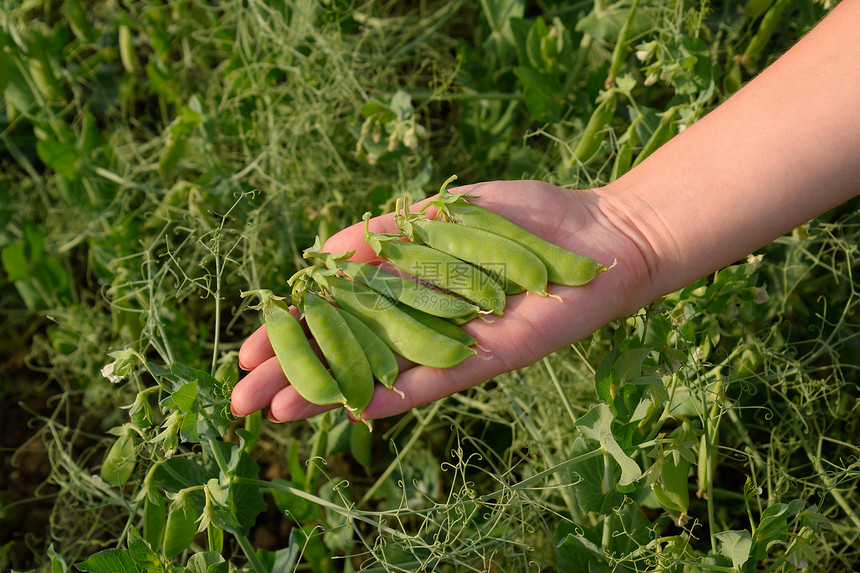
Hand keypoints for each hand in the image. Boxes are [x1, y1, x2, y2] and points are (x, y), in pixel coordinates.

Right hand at [230, 179, 653, 421]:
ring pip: (377, 374)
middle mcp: (421, 322)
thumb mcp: (443, 211)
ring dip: (326, 393)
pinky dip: (388, 395)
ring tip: (274, 413)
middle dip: (292, 373)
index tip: (246, 352)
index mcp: (407, 286)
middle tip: (238, 401)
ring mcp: (449, 344)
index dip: (290, 334)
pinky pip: (429, 382)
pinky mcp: (483, 358)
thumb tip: (324, 253)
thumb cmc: (525, 219)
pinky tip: (346, 408)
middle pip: (345, 351)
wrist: (597, 236)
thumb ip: (385, 234)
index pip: (335, 316)